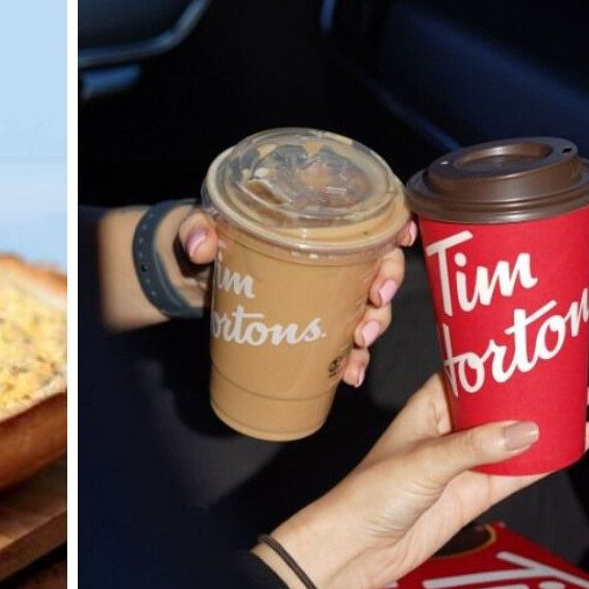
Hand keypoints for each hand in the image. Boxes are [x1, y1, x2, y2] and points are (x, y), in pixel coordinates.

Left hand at [178, 210, 417, 386]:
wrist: (187, 276)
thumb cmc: (202, 237)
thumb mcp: (196, 226)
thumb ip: (195, 229)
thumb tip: (200, 245)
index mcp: (308, 219)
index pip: (365, 214)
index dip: (392, 223)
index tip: (401, 239)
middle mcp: (325, 252)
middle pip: (377, 263)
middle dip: (385, 288)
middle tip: (372, 307)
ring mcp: (320, 289)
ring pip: (366, 305)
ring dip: (372, 327)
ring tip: (358, 346)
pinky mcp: (308, 320)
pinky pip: (341, 339)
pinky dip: (349, 358)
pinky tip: (348, 374)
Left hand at [255, 374, 588, 588]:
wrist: (356, 548)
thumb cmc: (371, 494)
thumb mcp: (424, 462)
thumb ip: (475, 447)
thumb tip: (529, 429)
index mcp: (427, 407)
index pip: (469, 373)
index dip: (500, 360)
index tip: (536, 347)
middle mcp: (447, 431)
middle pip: (498, 405)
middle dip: (532, 394)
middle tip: (575, 380)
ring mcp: (462, 464)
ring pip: (512, 439)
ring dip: (545, 428)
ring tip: (585, 411)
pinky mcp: (473, 495)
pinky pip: (516, 473)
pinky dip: (544, 462)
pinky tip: (573, 447)